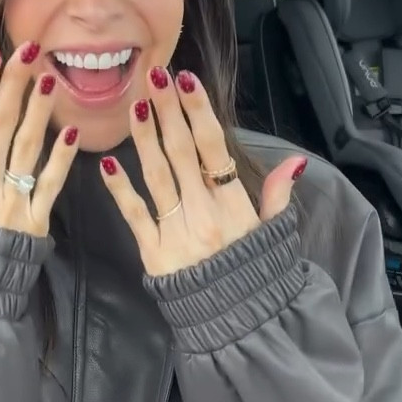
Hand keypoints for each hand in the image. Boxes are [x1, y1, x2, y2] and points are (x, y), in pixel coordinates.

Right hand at [0, 44, 78, 236]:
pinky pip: (51, 186)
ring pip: (27, 147)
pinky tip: (71, 133)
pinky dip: (62, 159)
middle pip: (0, 126)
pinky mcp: (33, 224)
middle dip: (15, 86)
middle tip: (30, 52)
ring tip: (51, 78)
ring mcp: (10, 204)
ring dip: (41, 110)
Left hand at [100, 67, 306, 276]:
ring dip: (145, 138)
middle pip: (182, 153)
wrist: (237, 325)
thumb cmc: (254, 274)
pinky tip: (106, 163)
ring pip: (157, 175)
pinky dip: (120, 190)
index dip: (199, 112)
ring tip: (135, 105)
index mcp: (234, 205)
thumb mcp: (274, 234)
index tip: (187, 81)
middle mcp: (205, 213)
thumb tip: (295, 161)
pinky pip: (135, 216)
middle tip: (154, 76)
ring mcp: (177, 231)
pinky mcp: (154, 253)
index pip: (214, 149)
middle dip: (168, 111)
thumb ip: (279, 195)